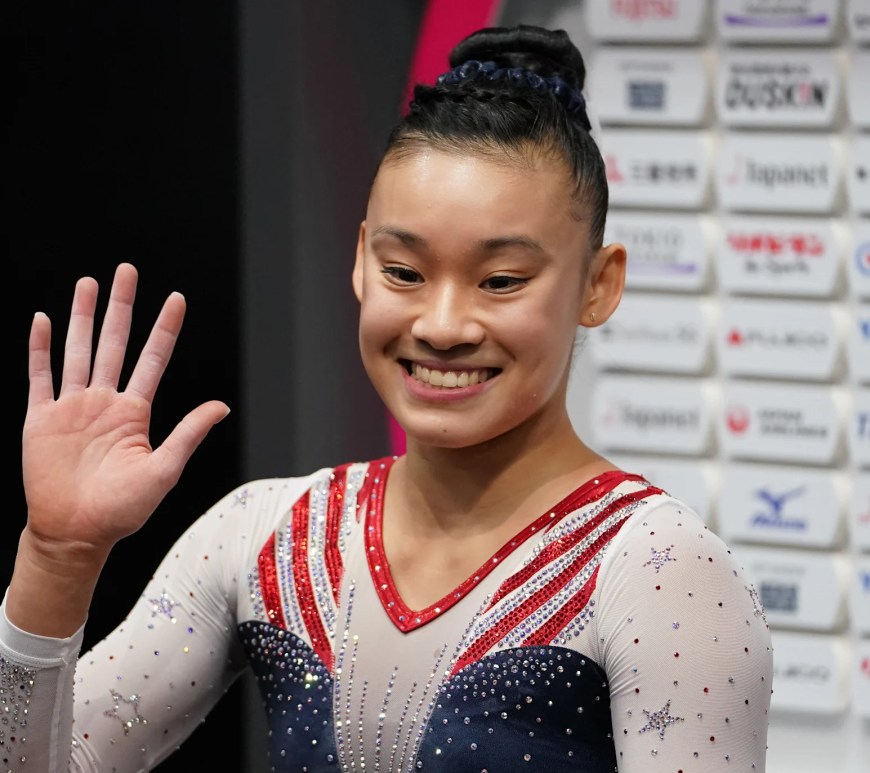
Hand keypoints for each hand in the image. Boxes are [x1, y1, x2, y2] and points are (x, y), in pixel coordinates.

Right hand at [22, 263, 229, 560]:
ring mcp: (72, 407)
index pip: (153, 358)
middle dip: (122, 306)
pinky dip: (39, 348)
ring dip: (82, 316)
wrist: (76, 532)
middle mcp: (105, 402)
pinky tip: (42, 320)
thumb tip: (221, 405)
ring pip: (78, 349)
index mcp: (135, 412)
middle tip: (128, 270)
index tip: (177, 298)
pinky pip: (41, 376)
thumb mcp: (163, 470)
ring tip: (89, 283)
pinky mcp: (42, 419)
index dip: (164, 328)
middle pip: (115, 343)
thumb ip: (188, 434)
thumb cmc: (123, 510)